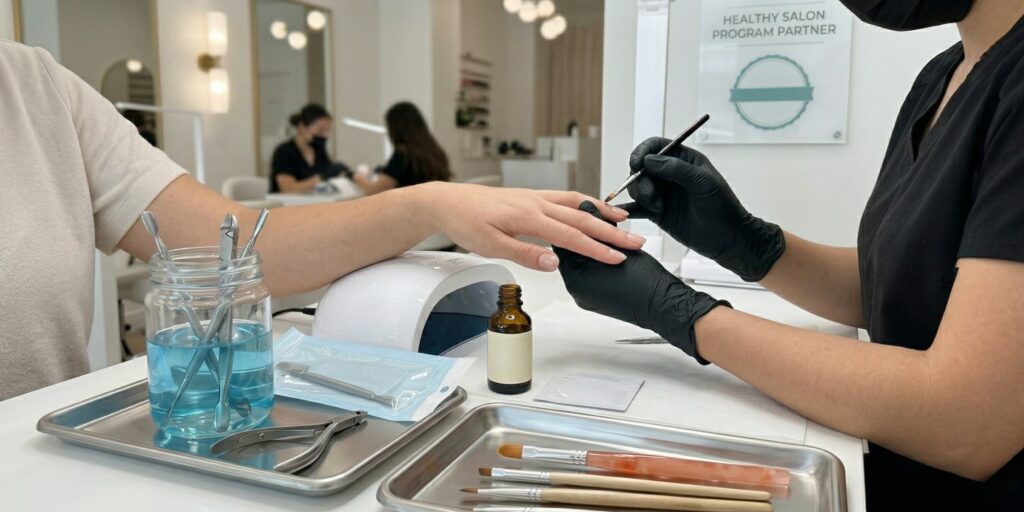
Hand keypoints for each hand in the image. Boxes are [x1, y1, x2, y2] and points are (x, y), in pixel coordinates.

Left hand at [424, 183, 645, 271]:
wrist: (448, 202)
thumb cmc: (466, 222)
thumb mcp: (491, 245)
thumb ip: (525, 253)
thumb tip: (555, 261)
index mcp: (530, 216)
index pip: (572, 236)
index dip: (597, 248)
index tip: (617, 257)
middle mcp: (537, 203)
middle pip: (583, 218)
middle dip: (612, 231)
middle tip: (636, 242)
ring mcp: (536, 198)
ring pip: (578, 203)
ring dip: (603, 211)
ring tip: (624, 220)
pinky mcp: (532, 197)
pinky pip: (566, 198)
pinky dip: (585, 202)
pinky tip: (591, 208)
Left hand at [554, 202, 727, 361]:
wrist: (665, 307)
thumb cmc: (646, 282)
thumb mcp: (619, 249)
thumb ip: (599, 235)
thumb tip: (589, 220)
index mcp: (576, 277)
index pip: (562, 243)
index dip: (573, 225)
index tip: (582, 216)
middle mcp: (576, 290)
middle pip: (569, 254)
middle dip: (580, 237)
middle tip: (593, 223)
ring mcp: (585, 296)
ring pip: (579, 265)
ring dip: (589, 250)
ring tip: (603, 238)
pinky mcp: (594, 299)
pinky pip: (588, 276)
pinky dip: (594, 263)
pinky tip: (607, 254)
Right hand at [623, 138, 783, 281]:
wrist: (728, 239)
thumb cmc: (723, 208)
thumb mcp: (703, 183)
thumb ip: (676, 169)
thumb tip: (649, 160)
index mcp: (682, 160)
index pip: (655, 147)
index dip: (642, 152)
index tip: (637, 164)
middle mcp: (669, 174)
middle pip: (640, 168)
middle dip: (640, 180)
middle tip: (651, 196)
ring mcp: (661, 193)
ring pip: (636, 187)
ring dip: (641, 196)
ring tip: (657, 208)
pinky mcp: (656, 212)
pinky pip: (635, 208)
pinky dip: (626, 209)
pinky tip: (621, 213)